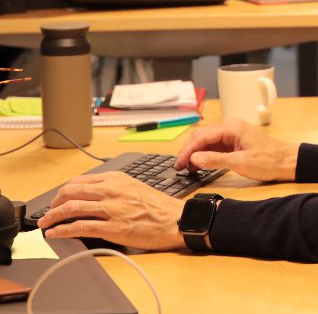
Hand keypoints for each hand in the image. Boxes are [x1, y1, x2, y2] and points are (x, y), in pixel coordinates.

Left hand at [40, 172, 184, 249]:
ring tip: (45, 224)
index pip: (81, 181)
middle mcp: (112, 190)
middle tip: (48, 212)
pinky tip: (54, 234)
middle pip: (71, 192)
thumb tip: (94, 195)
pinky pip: (79, 227)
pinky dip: (62, 231)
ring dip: (52, 217)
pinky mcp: (112, 227)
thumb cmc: (160, 206)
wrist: (176, 220)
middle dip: (54, 203)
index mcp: (118, 179)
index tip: (58, 198)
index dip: (64, 191)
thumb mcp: (136, 187)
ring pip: (71, 208)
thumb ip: (115, 188)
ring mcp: (111, 209)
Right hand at [175, 118, 298, 181]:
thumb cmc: (268, 161)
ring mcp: (232, 134)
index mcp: (232, 127)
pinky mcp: (234, 143)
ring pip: (206, 141)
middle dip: (189, 150)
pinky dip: (205, 154)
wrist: (287, 162)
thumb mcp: (240, 162)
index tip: (178, 164)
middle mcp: (230, 127)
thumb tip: (193, 158)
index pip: (202, 136)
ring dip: (195, 153)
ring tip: (187, 168)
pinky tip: (199, 165)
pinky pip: (214, 146)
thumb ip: (215, 160)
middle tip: (179, 167)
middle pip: (202, 136)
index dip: (188, 150)